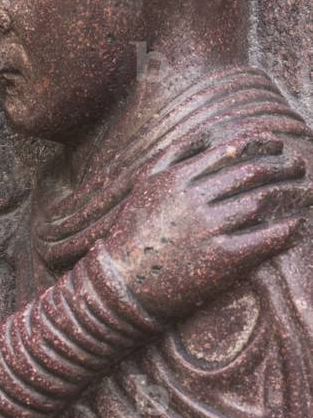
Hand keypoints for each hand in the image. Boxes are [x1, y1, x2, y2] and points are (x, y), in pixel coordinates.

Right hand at [106, 135, 311, 320]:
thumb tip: (210, 134)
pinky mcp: (221, 259)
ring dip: (290, 192)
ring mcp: (208, 229)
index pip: (230, 150)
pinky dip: (285, 229)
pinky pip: (263, 238)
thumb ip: (175, 155)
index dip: (260, 144)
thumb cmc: (134, 231)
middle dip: (282, 165)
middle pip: (251, 173)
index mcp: (177, 178)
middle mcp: (194, 199)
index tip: (277, 144)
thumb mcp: (145, 183)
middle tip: (300, 165)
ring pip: (260, 201)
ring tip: (307, 190)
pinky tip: (295, 225)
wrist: (123, 283)